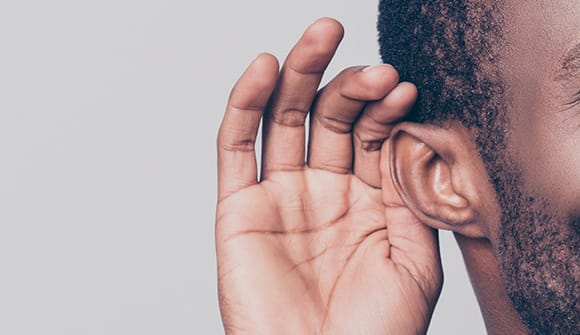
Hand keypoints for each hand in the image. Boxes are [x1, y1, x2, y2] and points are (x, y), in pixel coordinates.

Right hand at [216, 18, 441, 334]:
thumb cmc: (377, 332)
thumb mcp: (415, 258)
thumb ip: (410, 194)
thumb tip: (408, 131)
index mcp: (366, 201)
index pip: (372, 134)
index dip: (385, 106)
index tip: (402, 86)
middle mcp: (322, 192)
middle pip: (328, 118)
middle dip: (347, 80)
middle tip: (368, 60)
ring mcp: (279, 197)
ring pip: (282, 120)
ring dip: (299, 75)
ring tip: (321, 37)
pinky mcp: (238, 209)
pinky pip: (235, 147)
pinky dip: (244, 104)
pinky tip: (263, 69)